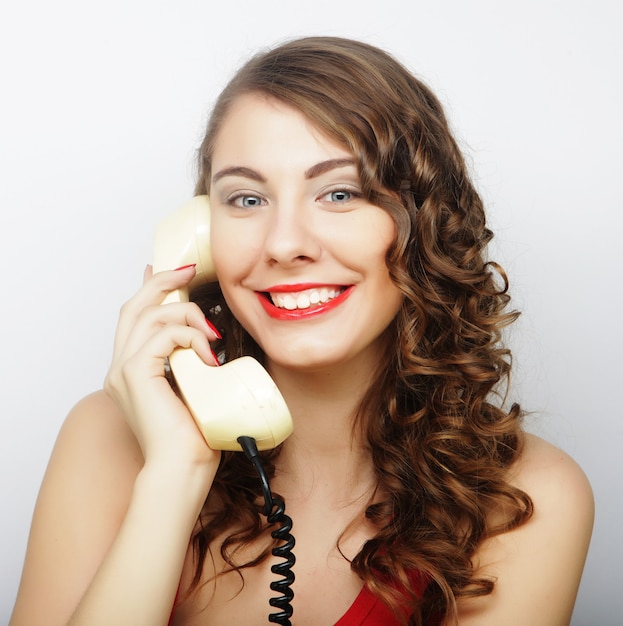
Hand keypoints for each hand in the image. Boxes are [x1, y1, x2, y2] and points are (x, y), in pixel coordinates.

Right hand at [104, 264, 220, 470]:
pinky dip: (189, 336)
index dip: (150, 289)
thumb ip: (192, 361)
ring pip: (151, 316)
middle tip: (189, 271)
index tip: (168, 271)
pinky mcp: (134, 375)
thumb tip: (208, 340)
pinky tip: (207, 354)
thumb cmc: (193, 435)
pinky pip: (162, 336)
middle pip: (134, 307)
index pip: (135, 318)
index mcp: (131, 371)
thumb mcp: (195, 386)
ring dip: (188, 316)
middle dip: (163, 283)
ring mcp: (122, 371)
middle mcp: (120, 368)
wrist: (182, 467)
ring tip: (211, 336)